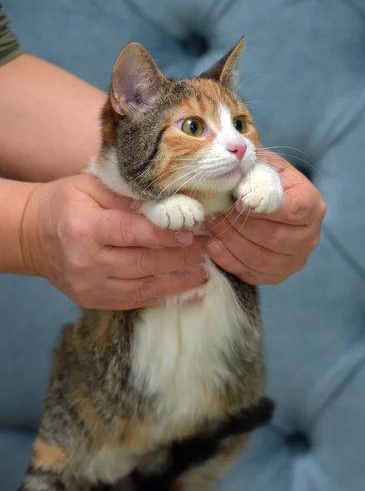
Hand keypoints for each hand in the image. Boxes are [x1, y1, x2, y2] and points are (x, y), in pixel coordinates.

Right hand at [21, 173, 206, 308]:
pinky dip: (164, 298)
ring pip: (143, 288)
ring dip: (178, 282)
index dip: (165, 236)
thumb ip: (126, 196)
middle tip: (206, 251)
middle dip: (180, 259)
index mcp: (84, 229)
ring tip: (204, 274)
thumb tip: (168, 203)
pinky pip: (135, 302)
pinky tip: (188, 294)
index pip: (132, 234)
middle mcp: (87, 262)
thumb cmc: (65, 205)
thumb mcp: (89, 188)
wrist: (32, 236)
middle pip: (143, 263)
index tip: (192, 233)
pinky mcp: (94, 300)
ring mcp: (90, 286)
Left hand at [205, 151, 325, 284]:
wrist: (264, 203)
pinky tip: (213, 245)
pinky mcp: (277, 275)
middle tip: (215, 214)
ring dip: (231, 243)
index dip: (263, 208)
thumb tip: (232, 162)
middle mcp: (310, 236)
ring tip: (212, 226)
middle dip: (240, 227)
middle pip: (275, 238)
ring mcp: (295, 260)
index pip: (294, 210)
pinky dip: (229, 261)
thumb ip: (252, 164)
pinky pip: (252, 274)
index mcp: (312, 204)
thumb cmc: (262, 180)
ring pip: (262, 259)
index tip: (238, 201)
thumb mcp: (262, 164)